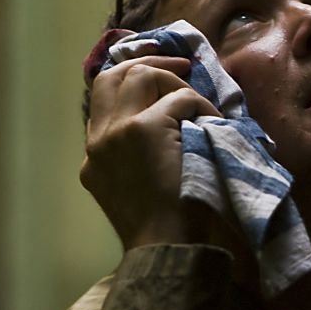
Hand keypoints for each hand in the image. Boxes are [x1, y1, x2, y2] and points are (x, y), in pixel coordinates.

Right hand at [81, 53, 222, 249]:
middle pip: (112, 76)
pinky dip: (202, 105)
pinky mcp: (143, 129)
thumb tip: (166, 122)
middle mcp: (99, 139)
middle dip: (147, 62)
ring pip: (141, 76)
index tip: (157, 76)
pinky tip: (216, 124)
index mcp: (94, 155)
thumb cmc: (163, 228)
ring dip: (176, 82)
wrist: (164, 247)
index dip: (130, 81)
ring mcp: (118, 131)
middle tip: (181, 66)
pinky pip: (180, 98)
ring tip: (200, 102)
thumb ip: (134, 156)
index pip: (102, 99)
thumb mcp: (132, 190)